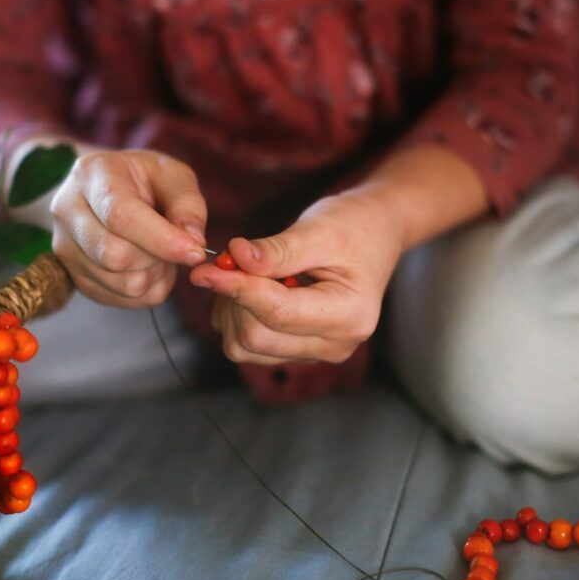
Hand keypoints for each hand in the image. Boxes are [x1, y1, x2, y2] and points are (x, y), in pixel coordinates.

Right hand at [50, 150, 208, 306]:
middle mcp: (68, 210)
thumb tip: (194, 243)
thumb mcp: (172, 175)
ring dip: (154, 276)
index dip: (161, 240)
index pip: (120, 216)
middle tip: (174, 246)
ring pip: (120, 283)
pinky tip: (147, 267)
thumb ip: (187, 204)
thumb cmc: (143, 181)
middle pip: (114, 255)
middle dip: (157, 258)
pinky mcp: (74, 275)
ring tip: (160, 254)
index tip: (195, 253)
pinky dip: (145, 290)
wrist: (105, 191)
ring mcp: (64, 246)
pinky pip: (120, 299)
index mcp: (92, 174)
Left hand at [189, 193, 405, 363]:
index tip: (205, 269)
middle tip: (231, 261)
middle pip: (256, 337)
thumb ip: (278, 250)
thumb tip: (235, 257)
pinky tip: (250, 288)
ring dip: (231, 309)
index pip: (277, 312)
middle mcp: (335, 345)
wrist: (373, 234)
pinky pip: (249, 346)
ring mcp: (315, 352)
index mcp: (349, 316)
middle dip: (234, 298)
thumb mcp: (319, 229)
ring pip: (246, 346)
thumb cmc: (353, 227)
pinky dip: (236, 317)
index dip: (236, 289)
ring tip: (246, 273)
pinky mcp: (296, 351)